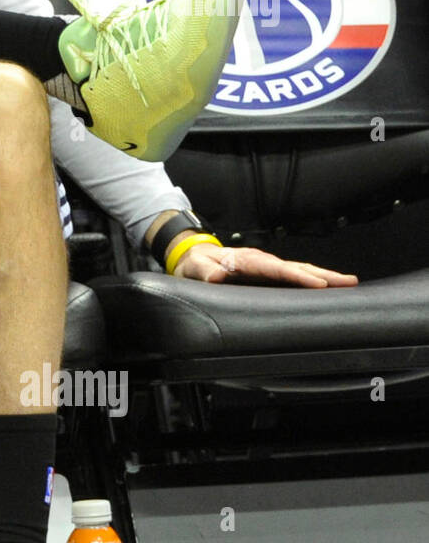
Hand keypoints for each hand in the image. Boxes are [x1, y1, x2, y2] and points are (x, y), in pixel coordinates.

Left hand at [173, 242, 357, 287]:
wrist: (193, 256)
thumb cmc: (196, 263)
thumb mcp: (194, 268)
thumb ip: (204, 271)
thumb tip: (217, 276)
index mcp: (246, 260)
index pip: (275, 269)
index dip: (297, 277)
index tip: (318, 283)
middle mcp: (260, 261)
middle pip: (295, 267)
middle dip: (322, 274)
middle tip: (348, 281)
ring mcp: (266, 266)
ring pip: (298, 270)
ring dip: (323, 276)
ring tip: (347, 282)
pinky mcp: (268, 274)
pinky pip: (292, 276)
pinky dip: (311, 279)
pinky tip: (327, 286)